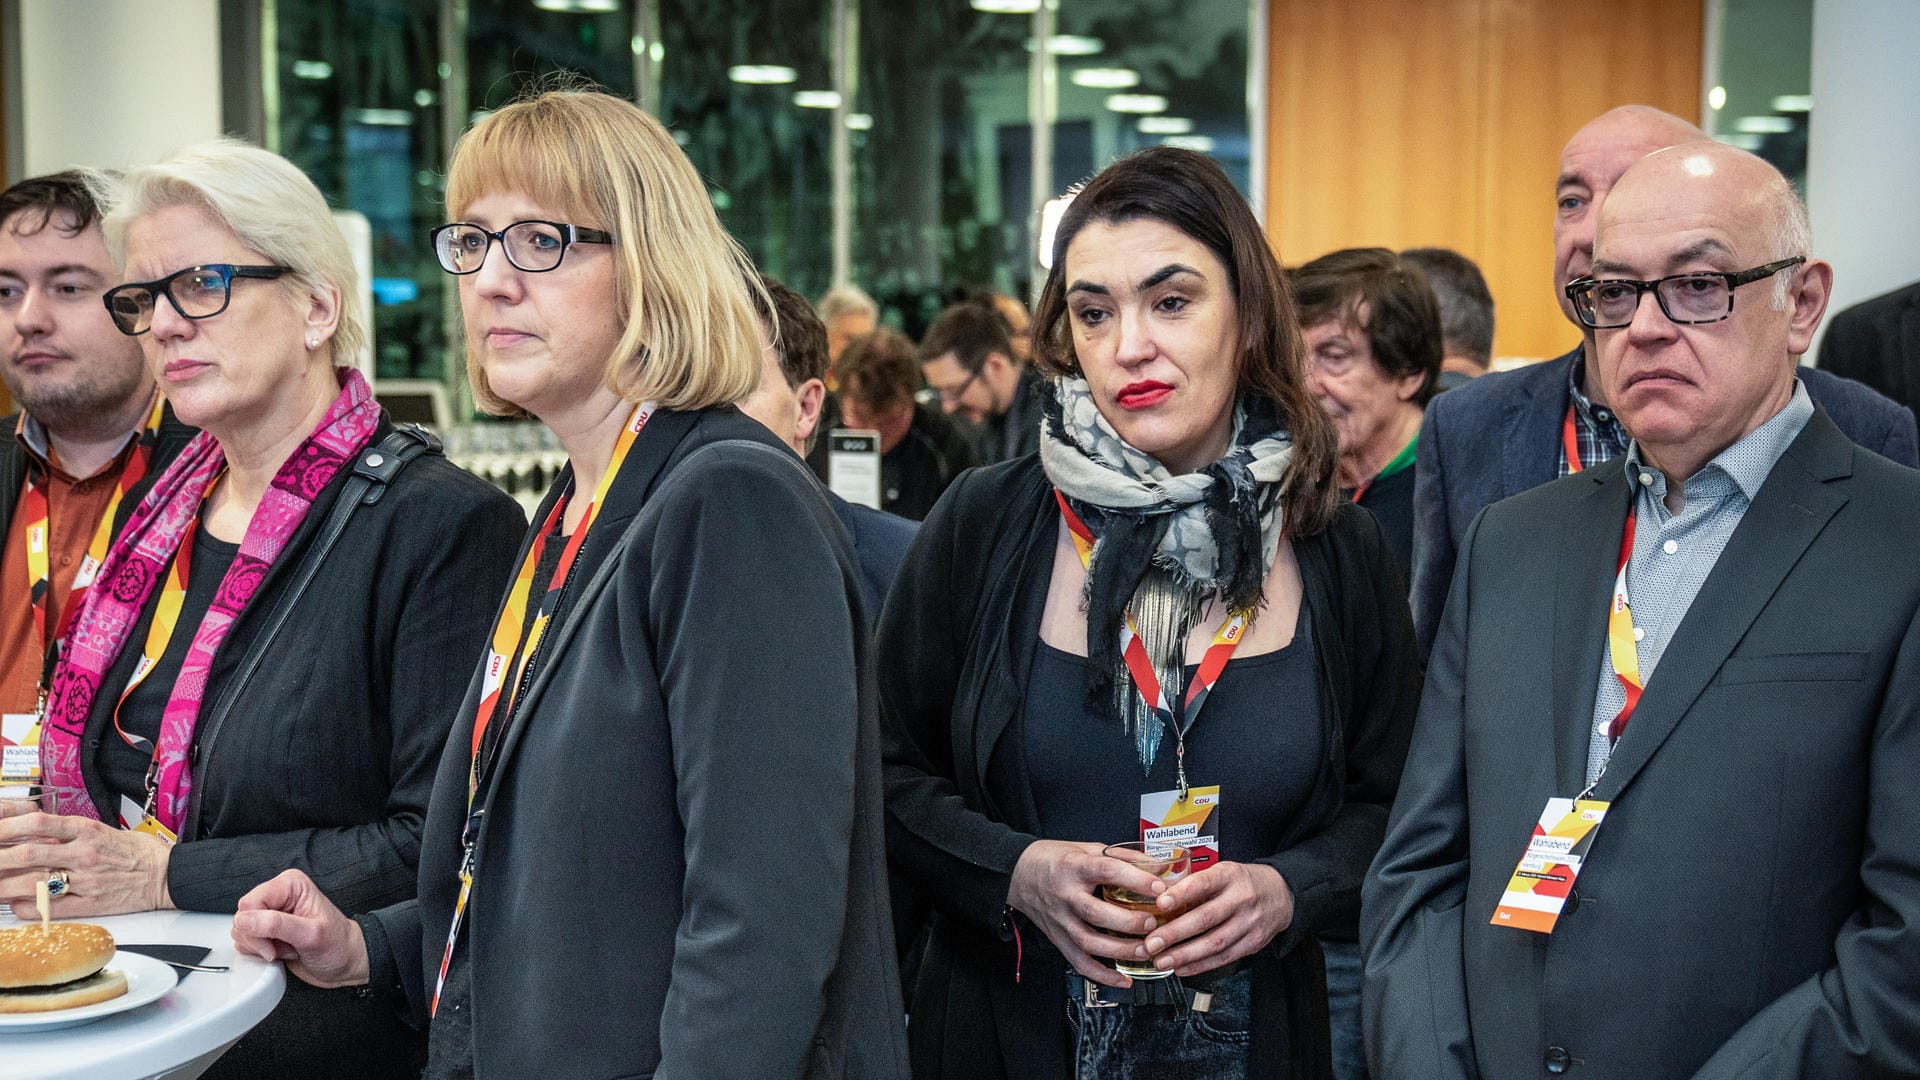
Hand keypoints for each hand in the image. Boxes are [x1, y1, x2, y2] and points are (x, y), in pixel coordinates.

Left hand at [0, 812, 172, 916]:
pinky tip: (16, 904)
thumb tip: (33, 839)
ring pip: (33, 883)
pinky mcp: (90, 904)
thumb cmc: (137, 852)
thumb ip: (69, 835)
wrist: (167, 875)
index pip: (38, 823)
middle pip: (28, 854)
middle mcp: (84, 854)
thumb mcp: (104, 831)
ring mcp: (86, 881)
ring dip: (4, 886)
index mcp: (88, 831)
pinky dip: (27, 907)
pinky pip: (50, 908)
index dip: (7, 826)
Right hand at [232, 869, 370, 988]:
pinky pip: (246, 942)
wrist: (345, 963)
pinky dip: (260, 953)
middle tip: (283, 946)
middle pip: (242, 917)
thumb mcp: (311, 935)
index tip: (273, 943)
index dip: (256, 926)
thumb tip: (245, 920)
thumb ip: (276, 925)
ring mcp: (270, 915)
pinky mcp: (266, 932)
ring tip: (287, 947)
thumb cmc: (338, 945)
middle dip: (258, 939)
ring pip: (241, 931)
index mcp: (290, 885)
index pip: (250, 902)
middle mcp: (278, 896)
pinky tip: (281, 952)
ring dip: (261, 947)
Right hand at [1007, 839, 1169, 988]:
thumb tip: (1160, 866)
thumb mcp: (1088, 848)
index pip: (1106, 871)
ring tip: (1145, 950)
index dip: (1135, 880)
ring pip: (1088, 942)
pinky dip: (1102, 975)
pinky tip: (1123, 979)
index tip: (1159, 888)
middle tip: (1153, 923)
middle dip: (1128, 922)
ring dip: (1120, 951)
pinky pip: (1079, 962)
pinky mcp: (1058, 939)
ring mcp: (1060, 920)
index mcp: (1075, 867)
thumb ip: (1124, 858)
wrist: (1018, 873)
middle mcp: (1065, 895)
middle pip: (1096, 913)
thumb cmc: (1057, 860)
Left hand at [1142, 861, 1293, 977]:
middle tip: (1152, 943)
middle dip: (1176, 933)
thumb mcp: (1221, 872)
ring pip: (1215, 942)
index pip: (1203, 883)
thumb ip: (1195, 885)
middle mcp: (1241, 899)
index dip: (1181, 894)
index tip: (1160, 903)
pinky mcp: (1253, 943)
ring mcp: (1249, 923)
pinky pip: (1224, 957)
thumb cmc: (1242, 882)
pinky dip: (1201, 965)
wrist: (1280, 894)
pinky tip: (1182, 968)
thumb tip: (1158, 899)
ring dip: (1185, 955)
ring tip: (1162, 960)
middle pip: (1207, 918)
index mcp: (1229, 876)